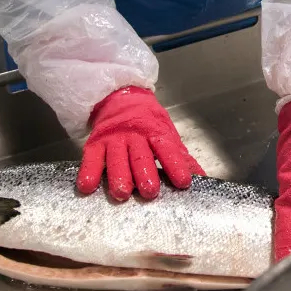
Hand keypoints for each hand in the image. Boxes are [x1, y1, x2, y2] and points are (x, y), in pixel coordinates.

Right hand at [76, 87, 204, 199]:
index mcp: (156, 133)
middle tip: (150, 192)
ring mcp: (115, 138)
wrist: (122, 97)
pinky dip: (89, 171)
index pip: (168, 150)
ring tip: (122, 193)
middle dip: (145, 174)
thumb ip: (181, 158)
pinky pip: (92, 157)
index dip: (175, 165)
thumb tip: (202, 178)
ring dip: (119, 176)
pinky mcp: (97, 142)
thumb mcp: (167, 135)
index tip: (183, 182)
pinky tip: (88, 186)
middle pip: (141, 156)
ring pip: (117, 158)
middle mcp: (136, 135)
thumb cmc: (149, 122)